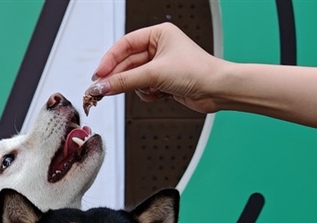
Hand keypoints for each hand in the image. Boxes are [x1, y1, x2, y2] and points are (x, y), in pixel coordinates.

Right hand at [86, 22, 224, 113]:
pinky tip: (159, 94)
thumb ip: (124, 81)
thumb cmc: (198, 71)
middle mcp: (159, 48)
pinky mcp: (163, 82)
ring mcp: (160, 66)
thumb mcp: (154, 74)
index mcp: (158, 34)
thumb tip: (102, 86)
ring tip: (146, 90)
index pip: (124, 45)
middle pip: (127, 64)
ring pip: (133, 78)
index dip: (109, 60)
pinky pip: (143, 89)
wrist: (217, 90)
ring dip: (137, 87)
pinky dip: (148, 94)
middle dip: (118, 78)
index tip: (98, 75)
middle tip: (102, 89)